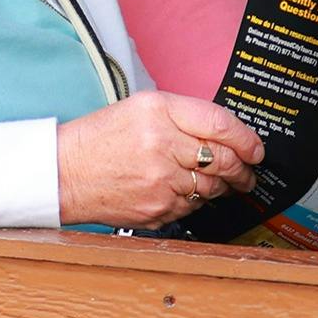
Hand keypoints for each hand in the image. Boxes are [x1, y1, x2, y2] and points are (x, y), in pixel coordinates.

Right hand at [56, 91, 267, 228]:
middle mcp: (162, 145)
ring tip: (218, 182)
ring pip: (213, 187)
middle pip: (224, 159)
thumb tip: (225, 134)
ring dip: (221, 186)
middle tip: (247, 171)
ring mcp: (161, 182)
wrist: (63, 174)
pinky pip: (193, 206)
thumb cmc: (98, 140)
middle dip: (243, 168)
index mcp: (158, 112)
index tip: (255, 148)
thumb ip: (183, 116)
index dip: (247, 138)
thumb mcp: (138, 109)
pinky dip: (194, 200)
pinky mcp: (158, 209)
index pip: (221, 124)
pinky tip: (182, 192)